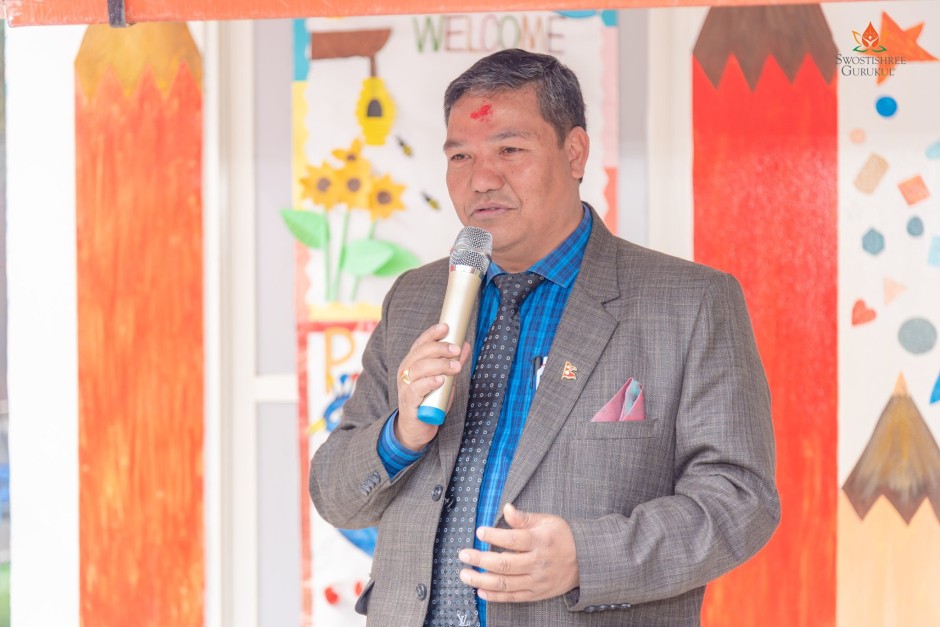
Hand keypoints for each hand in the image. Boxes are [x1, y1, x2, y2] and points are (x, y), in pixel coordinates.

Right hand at [395, 323, 470, 449]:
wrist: (417, 428)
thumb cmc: (430, 400)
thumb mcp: (444, 380)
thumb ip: (452, 363)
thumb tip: (465, 345)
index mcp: (413, 363)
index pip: (420, 343)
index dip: (432, 334)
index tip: (446, 327)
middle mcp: (406, 372)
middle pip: (420, 353)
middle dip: (440, 348)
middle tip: (456, 350)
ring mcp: (405, 387)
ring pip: (418, 369)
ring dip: (439, 365)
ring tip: (455, 367)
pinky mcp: (408, 402)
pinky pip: (416, 389)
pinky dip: (429, 383)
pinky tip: (440, 380)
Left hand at [457, 503, 578, 602]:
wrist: (585, 561)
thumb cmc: (562, 537)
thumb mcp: (547, 521)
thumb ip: (524, 518)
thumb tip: (506, 509)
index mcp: (541, 541)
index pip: (514, 539)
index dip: (494, 536)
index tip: (479, 532)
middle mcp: (538, 563)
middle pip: (505, 564)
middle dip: (480, 560)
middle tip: (463, 554)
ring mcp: (537, 581)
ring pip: (505, 584)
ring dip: (481, 580)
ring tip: (465, 574)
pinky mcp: (536, 594)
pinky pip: (512, 597)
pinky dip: (495, 597)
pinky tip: (480, 591)